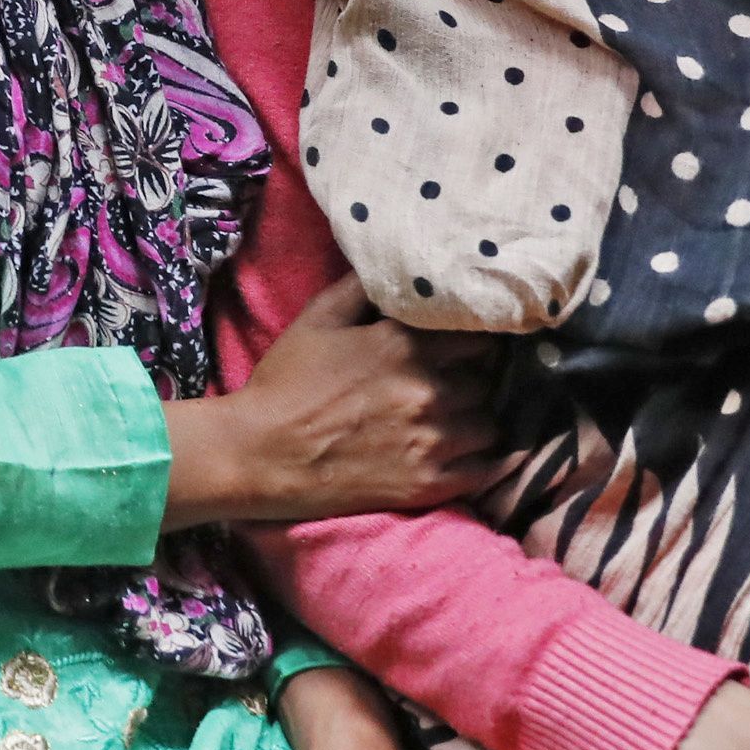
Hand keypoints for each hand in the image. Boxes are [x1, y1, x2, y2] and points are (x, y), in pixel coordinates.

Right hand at [168, 275, 496, 526]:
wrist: (260, 456)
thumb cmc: (285, 385)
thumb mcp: (316, 320)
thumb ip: (361, 288)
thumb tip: (395, 264)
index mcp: (404, 346)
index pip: (478, 335)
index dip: (474, 339)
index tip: (463, 346)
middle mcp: (428, 390)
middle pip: (485, 380)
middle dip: (472, 379)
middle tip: (454, 384)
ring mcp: (432, 441)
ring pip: (488, 424)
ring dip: (474, 420)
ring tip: (455, 421)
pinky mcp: (429, 484)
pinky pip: (484, 469)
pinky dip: (479, 461)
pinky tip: (464, 454)